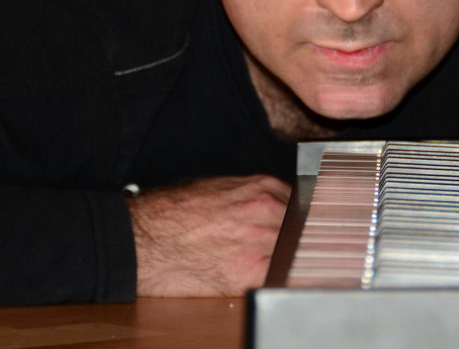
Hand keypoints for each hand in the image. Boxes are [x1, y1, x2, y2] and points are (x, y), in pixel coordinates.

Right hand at [127, 175, 291, 296]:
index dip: (301, 221)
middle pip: (303, 229)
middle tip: (289, 252)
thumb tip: (275, 211)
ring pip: (293, 252)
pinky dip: (277, 280)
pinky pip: (278, 277)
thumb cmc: (176, 211)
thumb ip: (254, 197)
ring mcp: (261, 239)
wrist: (145, 236)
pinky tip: (267, 281)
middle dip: (297, 241)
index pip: (302, 205)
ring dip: (287, 260)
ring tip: (273, 266)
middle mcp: (268, 209)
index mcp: (263, 187)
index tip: (302, 231)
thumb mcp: (222, 188)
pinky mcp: (248, 271)